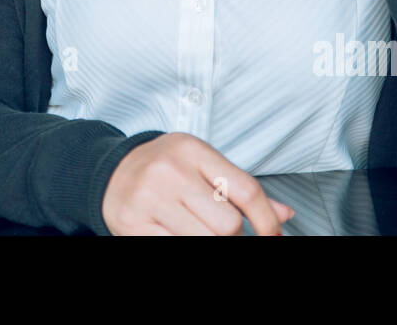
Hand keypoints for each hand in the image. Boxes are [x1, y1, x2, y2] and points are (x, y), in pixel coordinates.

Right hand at [102, 133, 294, 234]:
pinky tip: (180, 233)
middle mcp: (171, 171)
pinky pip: (175, 247)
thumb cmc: (165, 168)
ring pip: (205, 241)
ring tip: (200, 230)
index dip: (268, 221)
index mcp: (193, 150)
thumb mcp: (203, 164)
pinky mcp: (133, 225)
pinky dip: (185, 244)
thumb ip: (241, 188)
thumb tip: (284, 214)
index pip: (247, 190)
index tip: (273, 236)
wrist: (111, 172)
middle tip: (222, 231)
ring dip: (209, 242)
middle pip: (228, 224)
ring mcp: (150, 199)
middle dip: (233, 236)